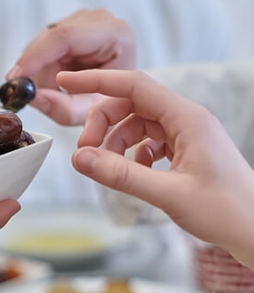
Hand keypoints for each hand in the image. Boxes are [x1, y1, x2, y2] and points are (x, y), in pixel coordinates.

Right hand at [7, 9, 135, 124]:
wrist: (122, 91)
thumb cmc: (113, 100)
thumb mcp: (89, 111)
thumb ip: (62, 108)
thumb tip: (32, 97)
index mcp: (115, 34)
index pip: (65, 37)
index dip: (36, 56)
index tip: (16, 77)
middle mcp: (99, 19)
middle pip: (50, 39)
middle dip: (33, 69)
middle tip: (23, 93)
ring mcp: (83, 18)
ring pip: (42, 43)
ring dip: (38, 69)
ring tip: (50, 90)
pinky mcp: (70, 24)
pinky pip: (43, 44)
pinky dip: (41, 65)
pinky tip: (52, 78)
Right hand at [59, 69, 253, 267]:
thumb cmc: (227, 212)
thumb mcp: (168, 194)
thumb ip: (121, 175)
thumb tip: (80, 159)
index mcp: (187, 118)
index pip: (133, 85)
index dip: (96, 81)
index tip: (66, 81)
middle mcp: (187, 120)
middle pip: (130, 105)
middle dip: (102, 125)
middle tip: (84, 152)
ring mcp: (187, 135)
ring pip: (137, 125)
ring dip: (116, 144)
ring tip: (109, 170)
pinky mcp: (186, 151)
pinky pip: (148, 141)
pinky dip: (132, 155)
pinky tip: (134, 174)